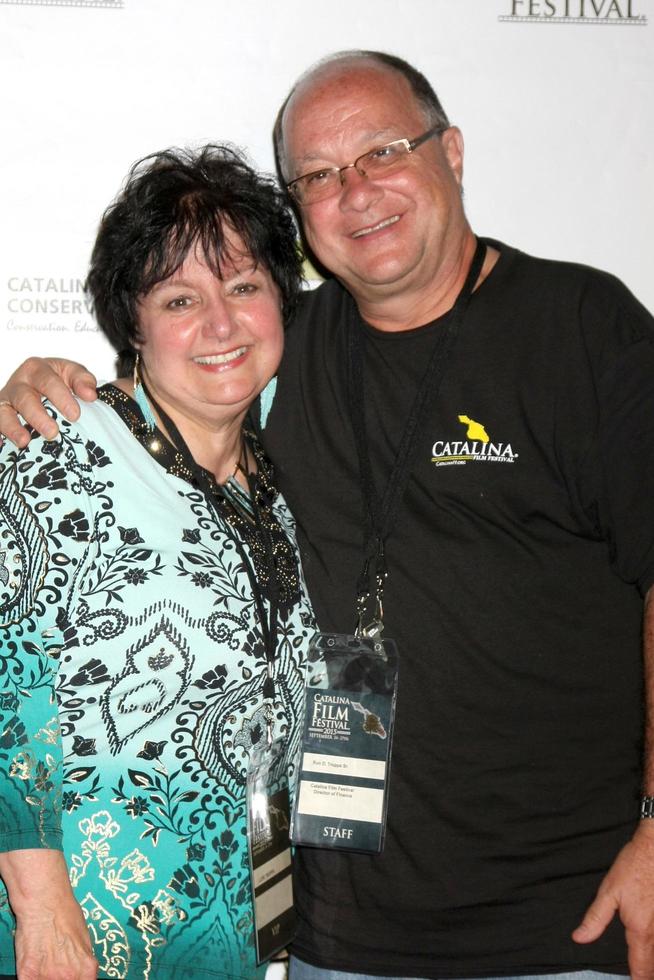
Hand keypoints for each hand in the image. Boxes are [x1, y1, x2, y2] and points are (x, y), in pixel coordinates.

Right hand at [0, 357, 97, 447]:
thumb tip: (90, 395)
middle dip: (38, 416)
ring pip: (3, 412)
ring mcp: (6, 401)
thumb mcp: (72, 374)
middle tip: (52, 432)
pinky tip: (0, 446)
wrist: (39, 387)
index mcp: (37, 370)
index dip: (61, 397)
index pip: (48, 381)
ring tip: (24, 442)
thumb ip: (82, 380)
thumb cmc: (58, 382)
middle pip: (24, 398)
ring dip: (12, 427)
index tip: (74, 415)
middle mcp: (18, 384)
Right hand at [0, 849, 96, 979]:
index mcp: (86, 968)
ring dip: (46, 976)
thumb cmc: (65, 912)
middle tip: (57, 964)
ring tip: (45, 959)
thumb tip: (82, 970)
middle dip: (61, 977)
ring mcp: (47, 977)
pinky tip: (34, 961)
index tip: (74, 976)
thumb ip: (82, 960)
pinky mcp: (28, 975)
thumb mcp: (84, 938)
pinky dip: (31, 976)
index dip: (78, 979)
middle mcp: (69, 976)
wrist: (44, 900)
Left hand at [573, 821, 653, 979]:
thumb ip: (595, 918)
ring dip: (653, 961)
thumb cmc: (632, 867)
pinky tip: (653, 945)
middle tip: (639, 977)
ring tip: (646, 968)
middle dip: (648, 974)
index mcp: (640, 930)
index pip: (641, 967)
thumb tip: (580, 938)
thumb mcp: (608, 891)